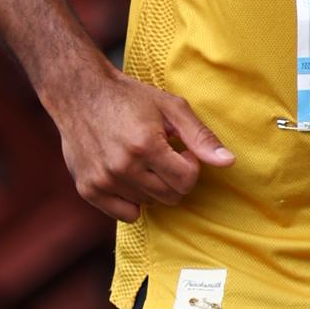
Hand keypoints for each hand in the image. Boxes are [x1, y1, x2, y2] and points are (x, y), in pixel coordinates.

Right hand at [52, 66, 232, 217]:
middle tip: (160, 154)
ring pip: (149, 204)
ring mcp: (103, 180)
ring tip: (139, 159)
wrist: (80, 94)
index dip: (189, 165)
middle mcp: (123, 167)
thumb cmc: (130, 98)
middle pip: (170, 196)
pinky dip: (131, 200)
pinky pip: (126, 214)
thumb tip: (228, 162)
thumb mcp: (171, 107)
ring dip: (150, 186)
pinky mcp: (89, 190)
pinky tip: (126, 175)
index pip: (187, 181)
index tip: (178, 150)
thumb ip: (200, 137)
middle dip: (173, 178)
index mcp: (146, 145)